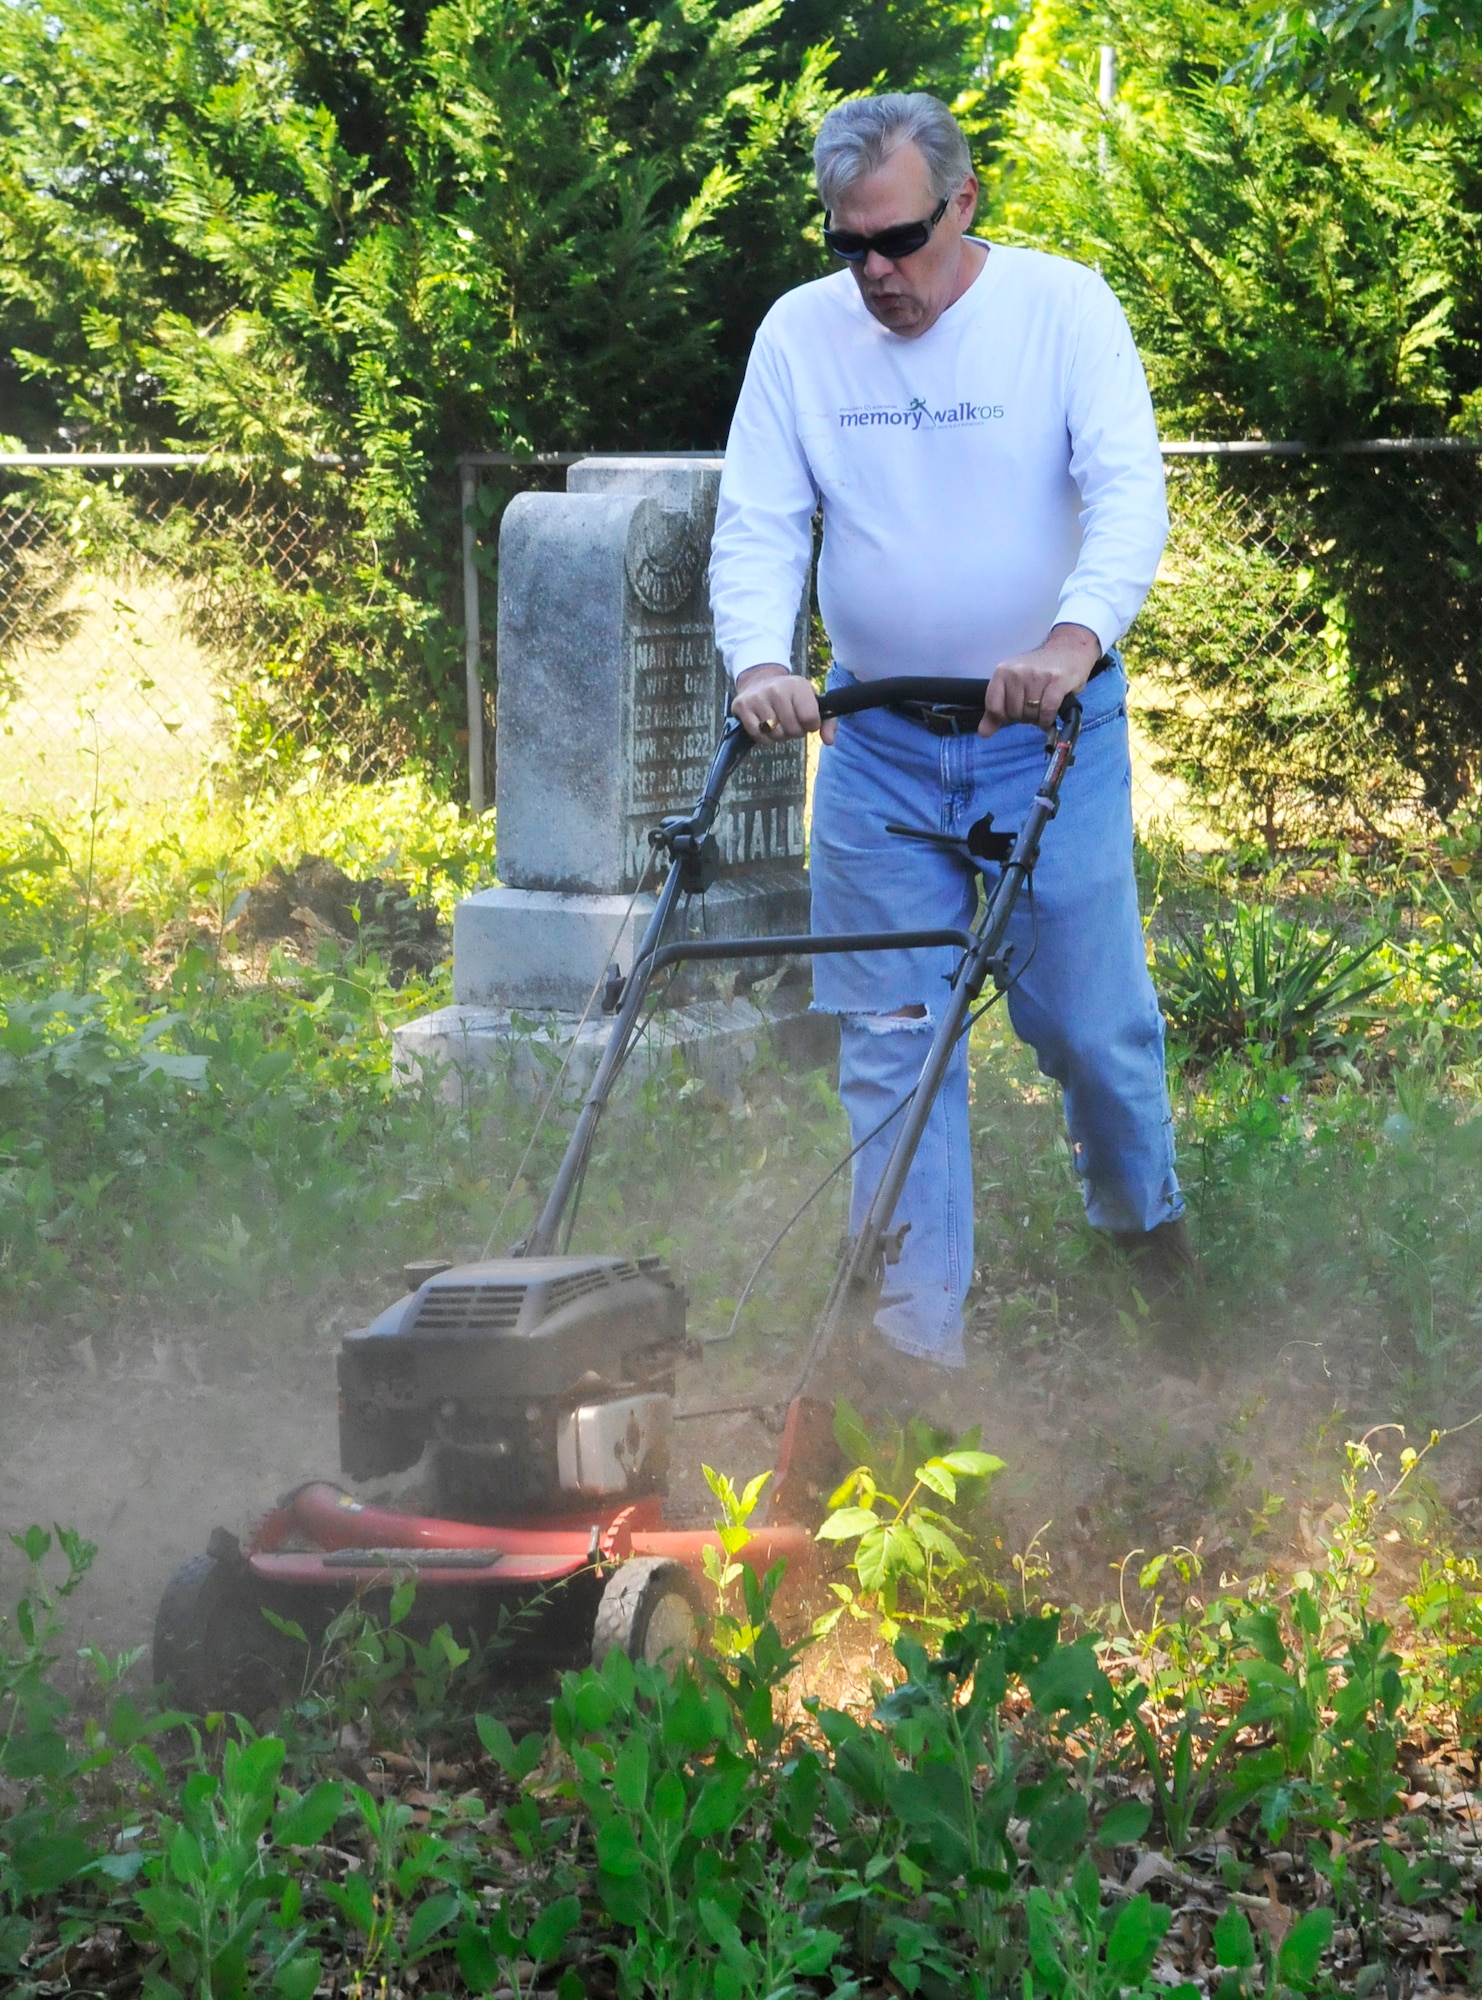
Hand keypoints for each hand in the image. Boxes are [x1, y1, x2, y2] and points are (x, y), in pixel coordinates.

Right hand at [731, 663, 836, 744]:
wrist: (759, 680)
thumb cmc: (790, 696)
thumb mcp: (811, 701)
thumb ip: (827, 722)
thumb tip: (829, 741)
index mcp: (797, 685)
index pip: (810, 719)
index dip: (810, 726)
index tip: (806, 720)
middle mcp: (777, 689)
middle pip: (793, 730)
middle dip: (794, 732)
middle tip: (789, 721)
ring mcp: (758, 697)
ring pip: (776, 734)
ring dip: (779, 735)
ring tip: (777, 722)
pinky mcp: (742, 706)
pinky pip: (759, 736)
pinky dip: (764, 738)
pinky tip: (765, 726)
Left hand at [979, 623, 1102, 738]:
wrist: (1068, 650)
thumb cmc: (1039, 672)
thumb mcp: (1013, 686)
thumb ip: (996, 710)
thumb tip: (983, 733)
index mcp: (1002, 672)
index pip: (994, 708)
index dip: (1005, 717)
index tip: (1015, 712)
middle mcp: (1017, 671)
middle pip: (1014, 713)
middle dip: (1024, 717)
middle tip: (1034, 707)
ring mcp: (1037, 675)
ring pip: (1031, 714)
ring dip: (1038, 718)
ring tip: (1043, 707)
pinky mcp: (1057, 680)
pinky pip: (1047, 711)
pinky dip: (1048, 719)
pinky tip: (1050, 717)